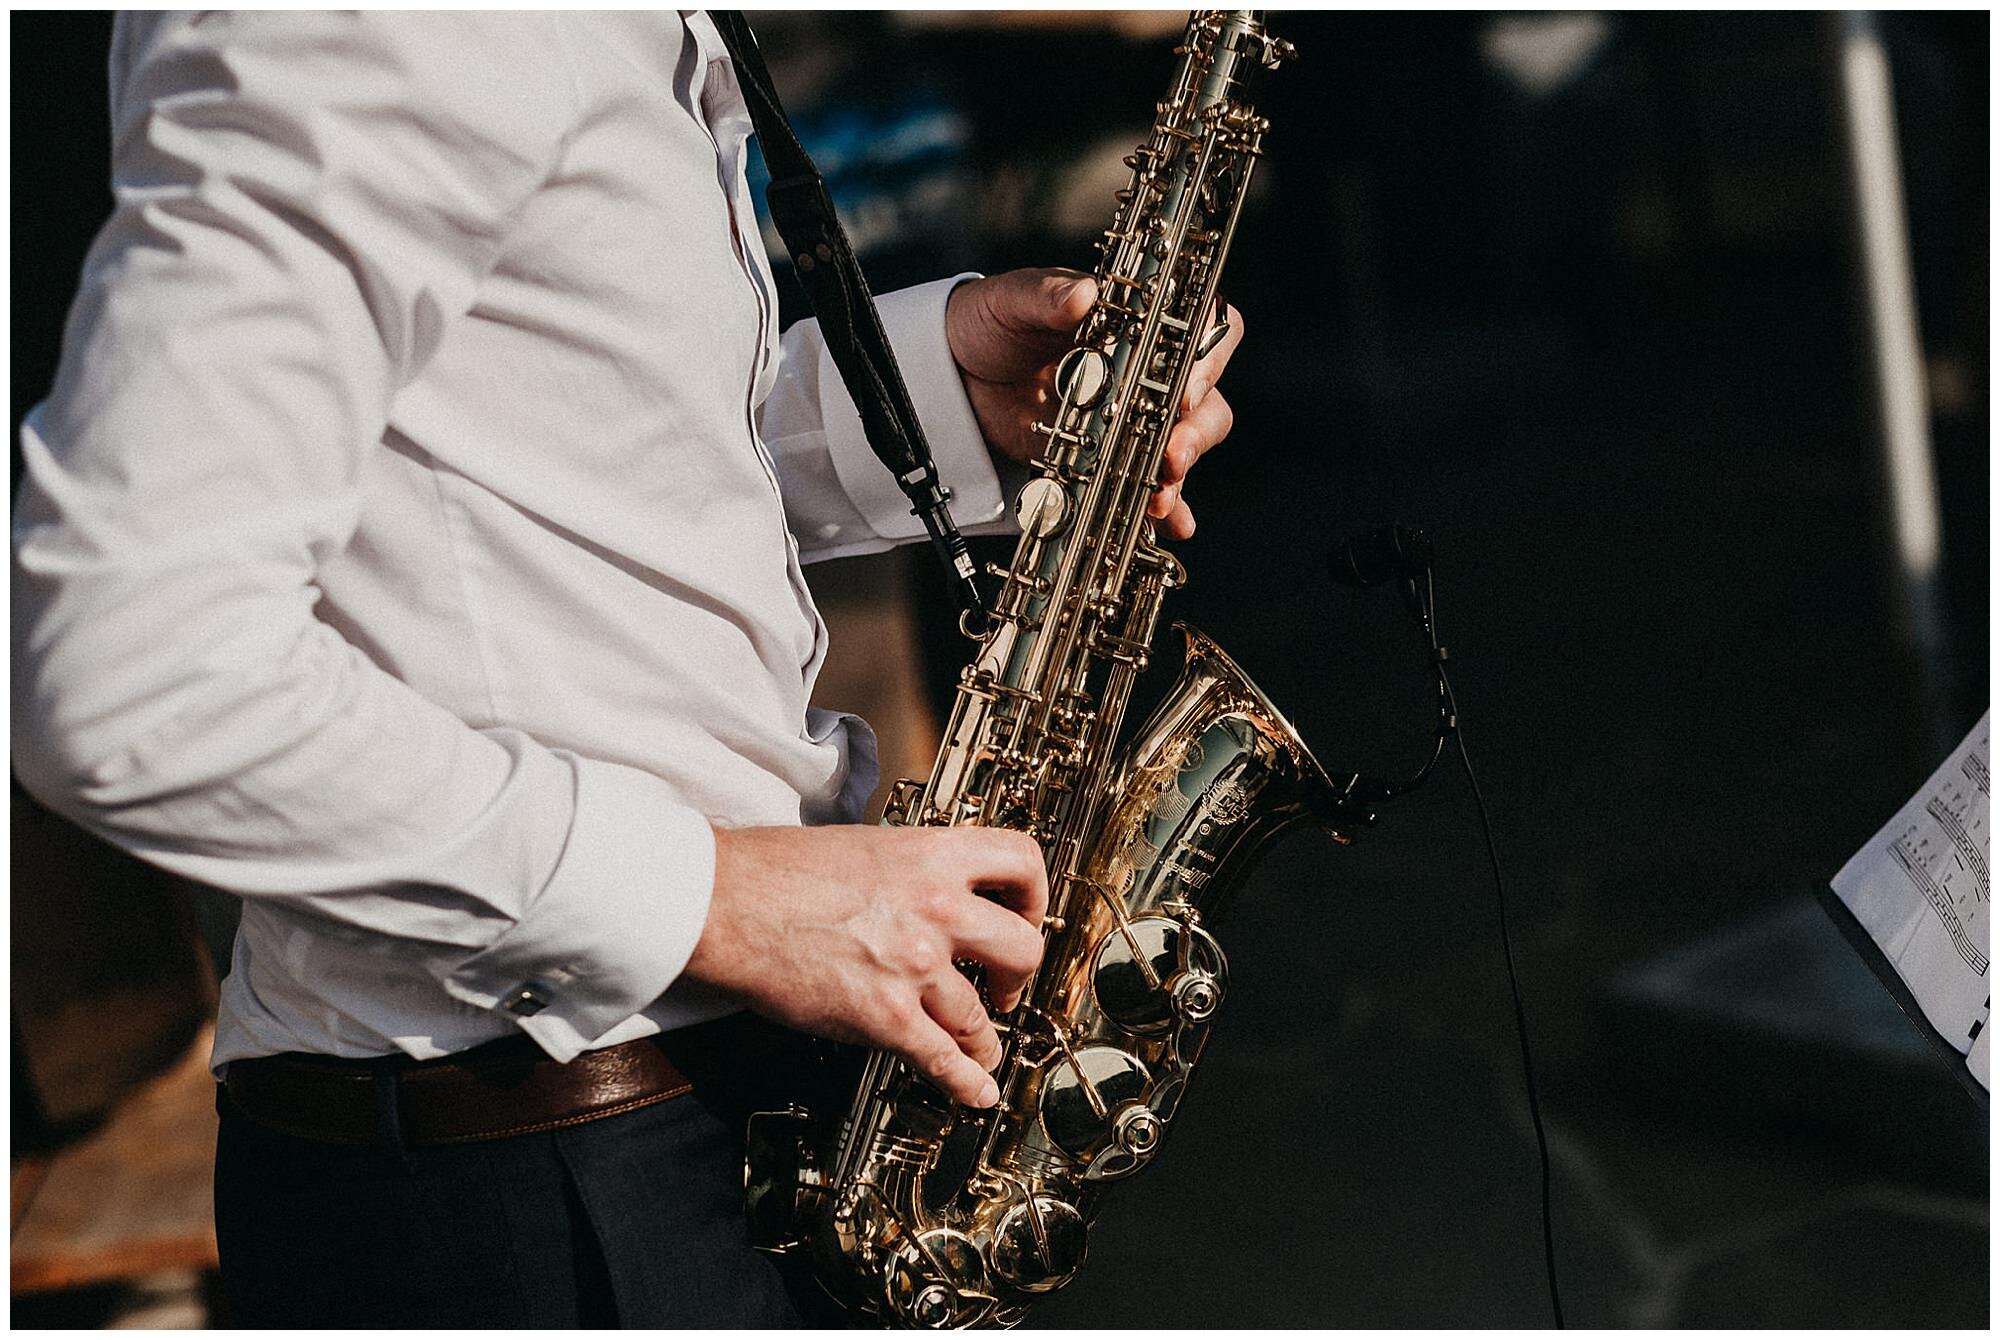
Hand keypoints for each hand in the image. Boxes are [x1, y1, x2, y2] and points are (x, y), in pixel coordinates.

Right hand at [684, 824, 1049, 1107]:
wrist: (724, 903)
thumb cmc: (774, 870)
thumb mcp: (863, 846)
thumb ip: (908, 869)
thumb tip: (927, 890)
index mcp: (932, 855)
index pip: (1021, 861)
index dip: (1035, 894)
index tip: (1027, 913)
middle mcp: (937, 907)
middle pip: (1023, 947)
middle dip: (1021, 975)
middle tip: (1007, 987)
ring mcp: (916, 965)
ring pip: (982, 1015)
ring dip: (986, 1040)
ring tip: (984, 1049)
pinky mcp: (885, 1016)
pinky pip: (943, 1059)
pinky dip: (965, 1082)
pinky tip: (974, 1092)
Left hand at [945, 267, 1244, 539]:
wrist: (957, 375)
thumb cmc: (995, 323)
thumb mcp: (1015, 302)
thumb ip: (1047, 296)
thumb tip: (1083, 294)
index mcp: (1140, 322)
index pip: (1203, 333)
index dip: (1208, 361)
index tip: (1184, 392)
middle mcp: (1149, 372)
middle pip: (1205, 400)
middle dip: (1196, 432)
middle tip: (1172, 454)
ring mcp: (1134, 420)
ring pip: (1185, 445)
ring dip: (1181, 473)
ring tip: (1158, 496)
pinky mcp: (1110, 458)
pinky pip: (1148, 486)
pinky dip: (1164, 509)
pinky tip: (1164, 525)